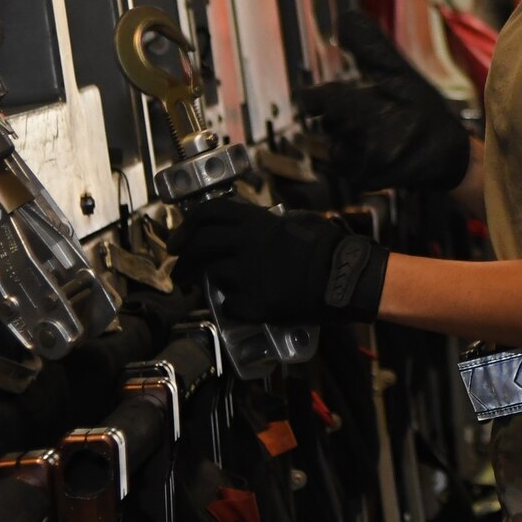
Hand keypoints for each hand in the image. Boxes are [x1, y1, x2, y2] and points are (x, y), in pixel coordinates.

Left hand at [166, 197, 386, 323]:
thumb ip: (266, 225)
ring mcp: (248, 277)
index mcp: (257, 222)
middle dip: (182, 260)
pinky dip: (233, 306)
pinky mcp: (256, 305)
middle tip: (179, 271)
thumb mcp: (295, 223)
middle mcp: (246, 246)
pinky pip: (231, 306)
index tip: (176, 241)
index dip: (186, 226)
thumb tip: (246, 229)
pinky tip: (243, 305)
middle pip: (198, 247)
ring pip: (213, 278)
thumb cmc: (328, 248)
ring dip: (209, 283)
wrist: (345, 279)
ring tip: (212, 289)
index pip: (208, 214)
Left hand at [300, 12, 470, 192]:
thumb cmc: (426, 113)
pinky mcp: (359, 180)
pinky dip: (352, 144)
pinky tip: (376, 142)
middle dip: (343, 108)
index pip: (321, 101)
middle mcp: (362, 150)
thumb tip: (344, 19)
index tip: (316, 91)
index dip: (316, 94)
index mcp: (372, 121)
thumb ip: (372, 48)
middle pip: (327, 118)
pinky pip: (340, 154)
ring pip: (332, 136)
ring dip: (346, 127)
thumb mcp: (404, 76)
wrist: (448, 160)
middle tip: (372, 107)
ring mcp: (360, 169)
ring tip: (380, 126)